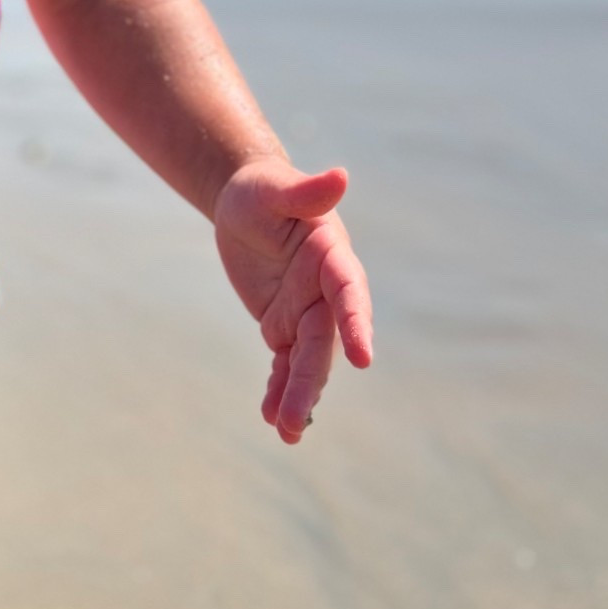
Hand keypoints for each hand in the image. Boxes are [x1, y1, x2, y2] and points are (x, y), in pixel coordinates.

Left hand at [211, 158, 373, 443]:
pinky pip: (285, 363)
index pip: (348, 290)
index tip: (362, 358)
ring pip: (307, 360)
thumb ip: (305, 191)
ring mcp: (305, 311)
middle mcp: (325, 290)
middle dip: (312, 381)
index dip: (356, 322)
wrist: (245, 202)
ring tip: (287, 433)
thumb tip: (340, 175)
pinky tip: (273, 419)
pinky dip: (280, 389)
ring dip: (299, 395)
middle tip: (295, 420)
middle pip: (324, 341)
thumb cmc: (262, 189)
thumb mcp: (273, 189)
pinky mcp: (283, 325)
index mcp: (331, 255)